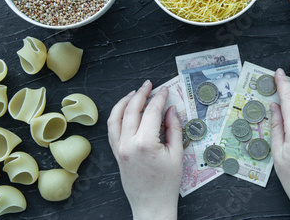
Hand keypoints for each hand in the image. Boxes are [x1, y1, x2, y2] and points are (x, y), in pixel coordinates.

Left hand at [107, 80, 183, 219]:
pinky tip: (124, 110)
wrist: (152, 205)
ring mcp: (119, 149)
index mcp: (145, 143)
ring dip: (124, 102)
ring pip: (116, 117)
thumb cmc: (167, 184)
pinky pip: (112, 129)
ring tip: (135, 93)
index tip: (165, 90)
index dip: (159, 98)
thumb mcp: (177, 154)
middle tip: (149, 85)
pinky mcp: (116, 154)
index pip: (151, 112)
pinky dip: (116, 116)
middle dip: (141, 94)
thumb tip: (170, 109)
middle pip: (132, 110)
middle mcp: (128, 144)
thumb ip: (173, 128)